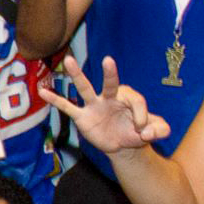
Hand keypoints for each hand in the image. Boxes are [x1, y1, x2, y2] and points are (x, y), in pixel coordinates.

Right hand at [38, 55, 169, 153]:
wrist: (124, 143)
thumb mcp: (158, 130)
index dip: (141, 115)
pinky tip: (43, 92)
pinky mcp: (83, 117)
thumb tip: (147, 132)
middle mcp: (110, 96)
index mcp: (129, 96)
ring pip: (86, 88)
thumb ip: (161, 129)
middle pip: (110, 83)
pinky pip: (68, 107)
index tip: (143, 130)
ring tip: (69, 60)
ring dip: (77, 75)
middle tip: (108, 61)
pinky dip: (56, 100)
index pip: (135, 101)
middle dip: (110, 73)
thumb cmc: (139, 130)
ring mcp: (95, 105)